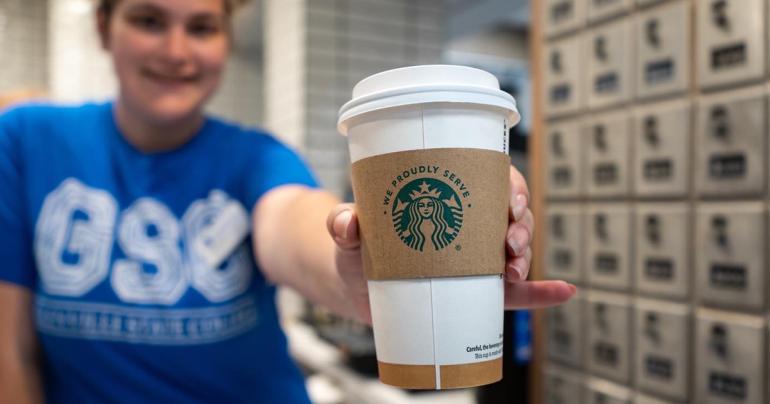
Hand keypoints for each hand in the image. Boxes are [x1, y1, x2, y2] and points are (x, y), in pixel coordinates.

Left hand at [326, 165, 575, 323]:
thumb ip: (344, 224)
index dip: (509, 186)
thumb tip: (348, 223)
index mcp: (448, 198)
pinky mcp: (475, 294)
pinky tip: (565, 292)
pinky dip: (541, 293)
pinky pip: (514, 294)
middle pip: (510, 216)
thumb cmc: (359, 248)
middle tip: (510, 243)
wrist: (356, 288)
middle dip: (521, 225)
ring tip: (515, 270)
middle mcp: (469, 226)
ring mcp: (475, 260)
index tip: (510, 200)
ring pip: (515, 252)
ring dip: (527, 257)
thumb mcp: (349, 233)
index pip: (489, 181)